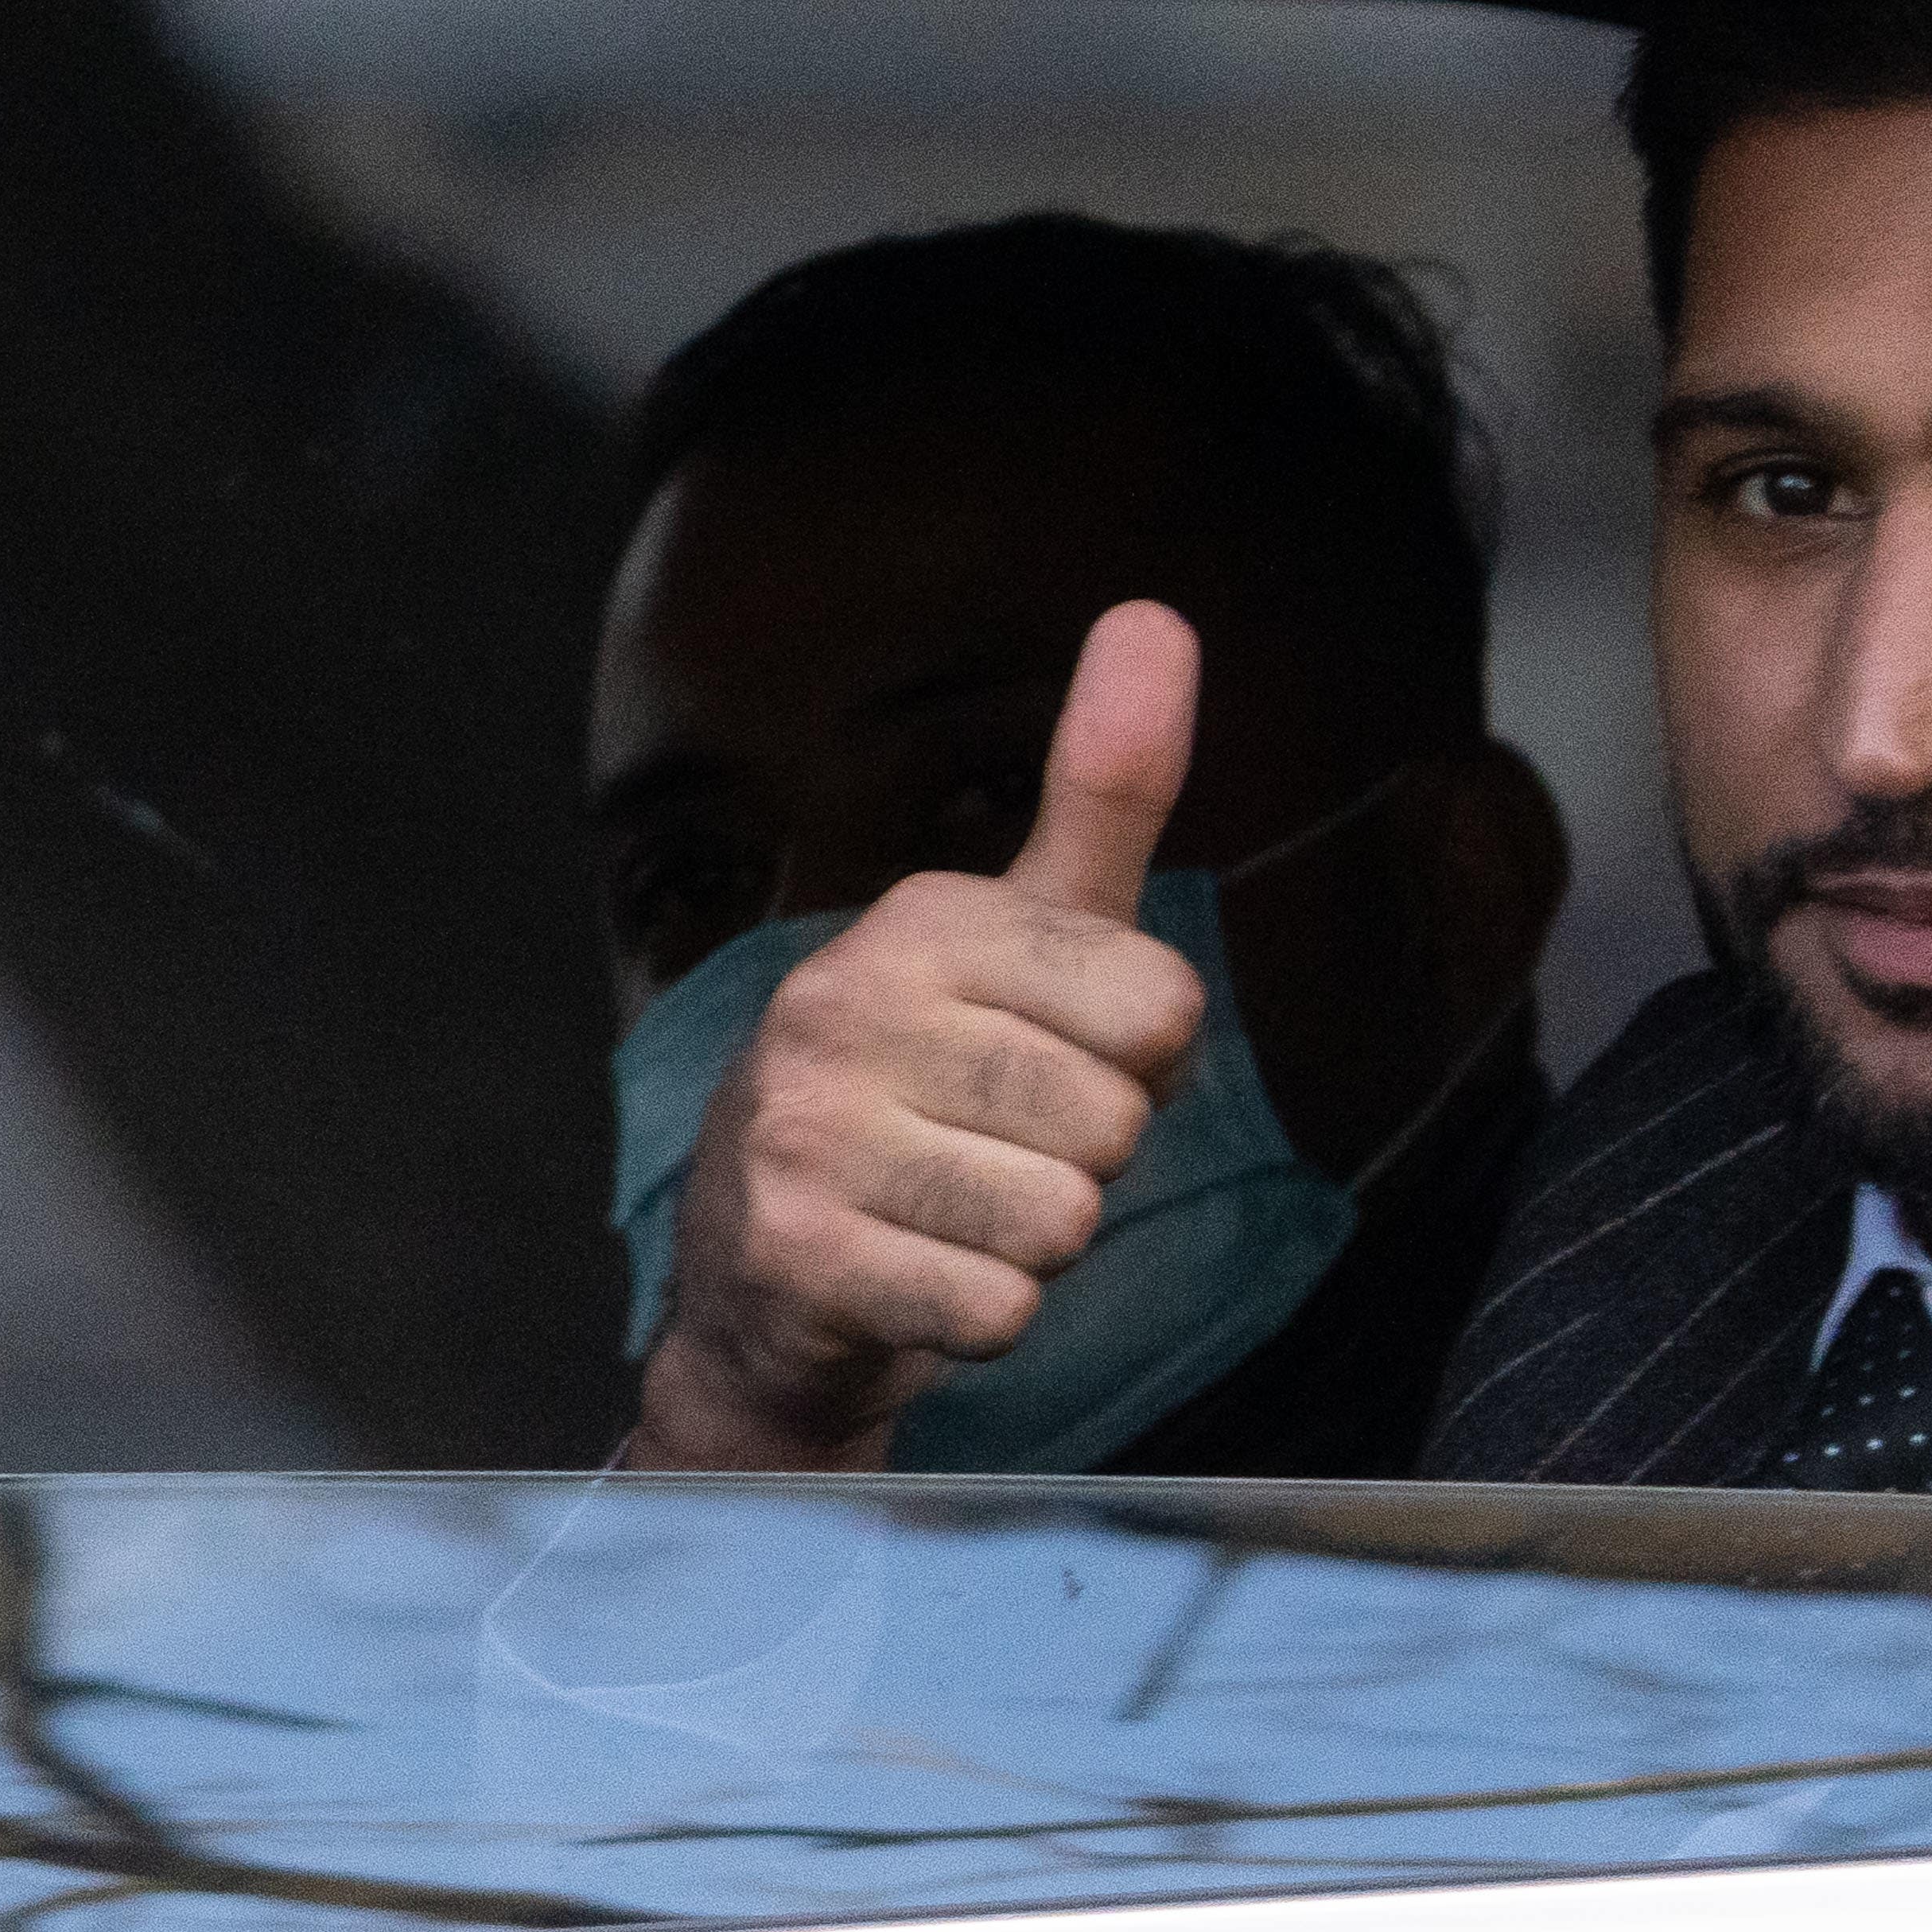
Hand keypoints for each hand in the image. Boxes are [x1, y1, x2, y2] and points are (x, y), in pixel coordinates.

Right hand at [627, 602, 1208, 1470]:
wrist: (768, 1276)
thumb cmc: (933, 1092)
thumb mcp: (1029, 935)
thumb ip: (1103, 793)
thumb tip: (1158, 615)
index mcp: (924, 919)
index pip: (1163, 1005)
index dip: (1139, 1063)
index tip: (1057, 1061)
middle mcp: (848, 1003)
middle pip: (1115, 1120)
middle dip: (1086, 1161)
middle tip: (997, 1150)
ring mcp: (808, 1130)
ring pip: (1062, 1220)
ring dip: (1035, 1245)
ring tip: (956, 1211)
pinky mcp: (797, 1254)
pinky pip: (998, 1310)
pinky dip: (984, 1316)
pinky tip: (920, 1275)